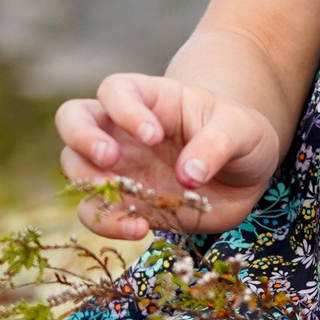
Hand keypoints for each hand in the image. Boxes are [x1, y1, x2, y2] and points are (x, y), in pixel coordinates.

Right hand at [56, 73, 280, 238]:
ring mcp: (119, 165)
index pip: (117, 90)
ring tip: (130, 203)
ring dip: (89, 185)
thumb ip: (216, 145)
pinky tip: (140, 229)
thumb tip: (188, 175)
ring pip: (74, 166)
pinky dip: (107, 223)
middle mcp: (125, 129)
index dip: (124, 110)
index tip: (153, 136)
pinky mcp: (123, 201)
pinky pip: (96, 211)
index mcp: (154, 99)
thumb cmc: (242, 135)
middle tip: (111, 159)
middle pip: (73, 117)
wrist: (245, 173)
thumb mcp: (243, 130)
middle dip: (82, 138)